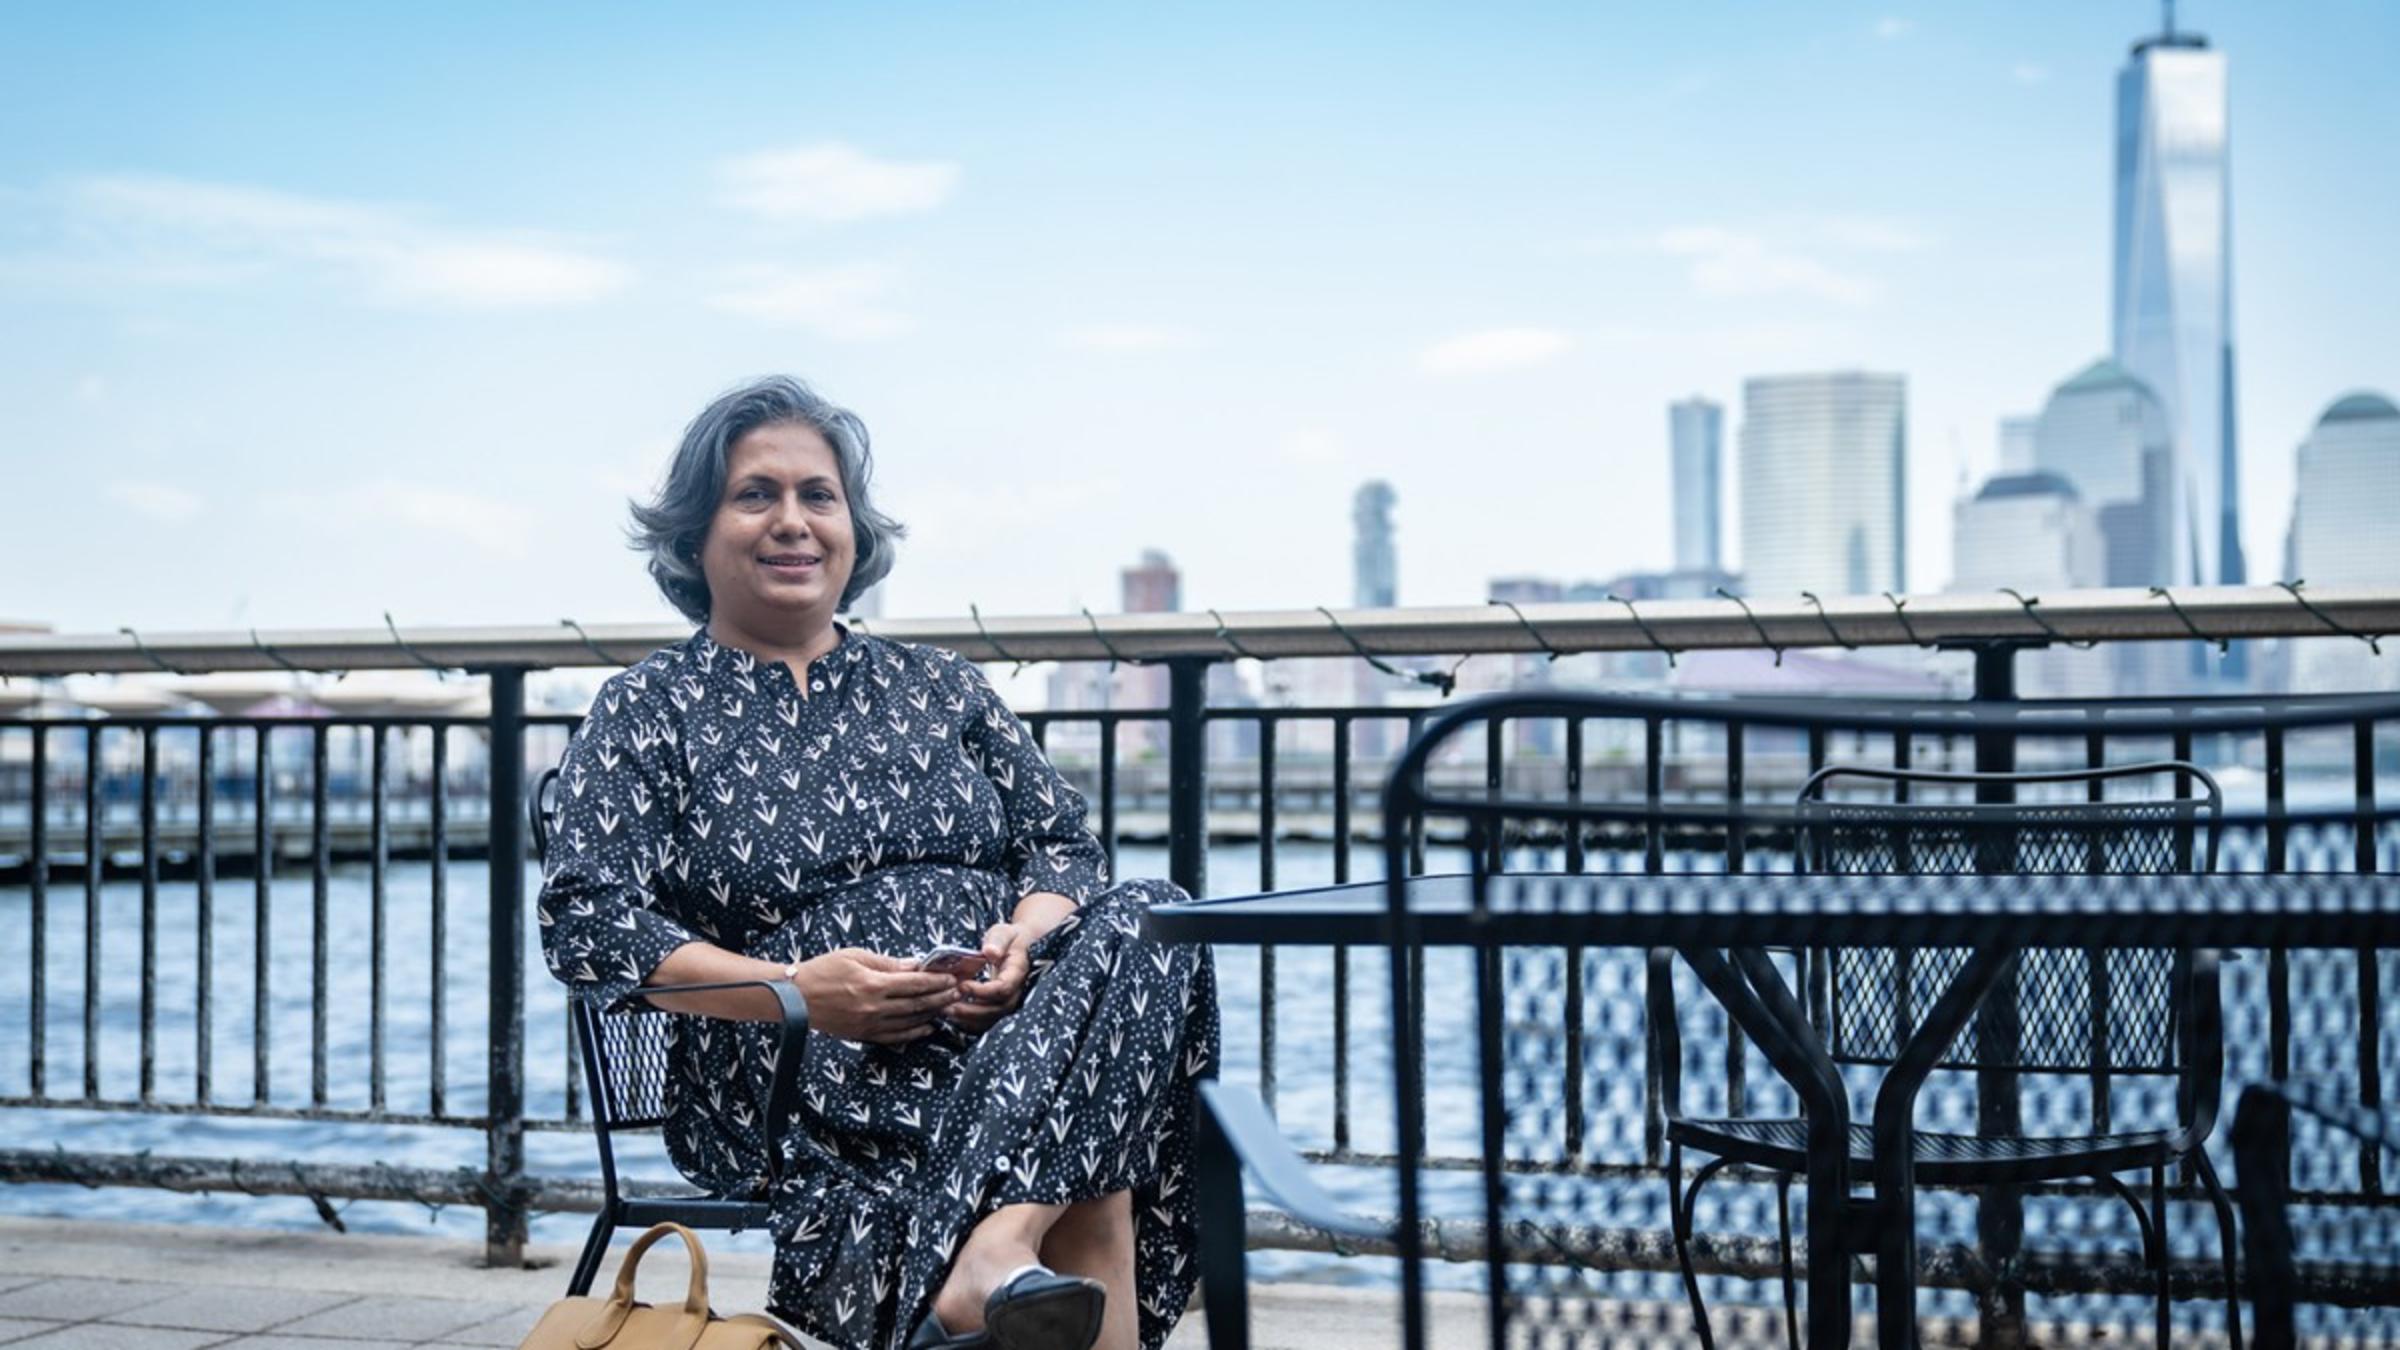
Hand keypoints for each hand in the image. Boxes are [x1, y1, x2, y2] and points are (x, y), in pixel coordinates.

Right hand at [786, 948, 962, 1043]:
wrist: (794, 997)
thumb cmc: (823, 970)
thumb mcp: (855, 956)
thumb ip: (887, 963)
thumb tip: (913, 965)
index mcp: (872, 984)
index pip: (914, 983)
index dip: (936, 981)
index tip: (951, 977)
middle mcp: (873, 1007)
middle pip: (916, 1004)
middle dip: (941, 997)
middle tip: (958, 991)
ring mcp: (868, 1024)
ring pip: (909, 1022)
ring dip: (932, 1014)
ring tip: (948, 1006)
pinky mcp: (862, 1035)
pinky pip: (894, 1037)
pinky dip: (913, 1033)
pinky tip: (927, 1028)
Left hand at [947, 922, 1031, 1034]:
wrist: (1020, 948)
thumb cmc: (1009, 939)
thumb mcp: (1004, 933)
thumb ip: (998, 941)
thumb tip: (990, 952)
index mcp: (1018, 973)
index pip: (1002, 989)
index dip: (982, 991)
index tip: (962, 985)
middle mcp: (1016, 992)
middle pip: (997, 1009)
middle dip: (971, 1010)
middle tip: (947, 1006)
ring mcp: (1009, 1002)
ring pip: (991, 1019)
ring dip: (968, 1019)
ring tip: (946, 1012)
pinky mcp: (1000, 1007)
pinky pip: (987, 1022)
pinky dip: (970, 1022)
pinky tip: (953, 1015)